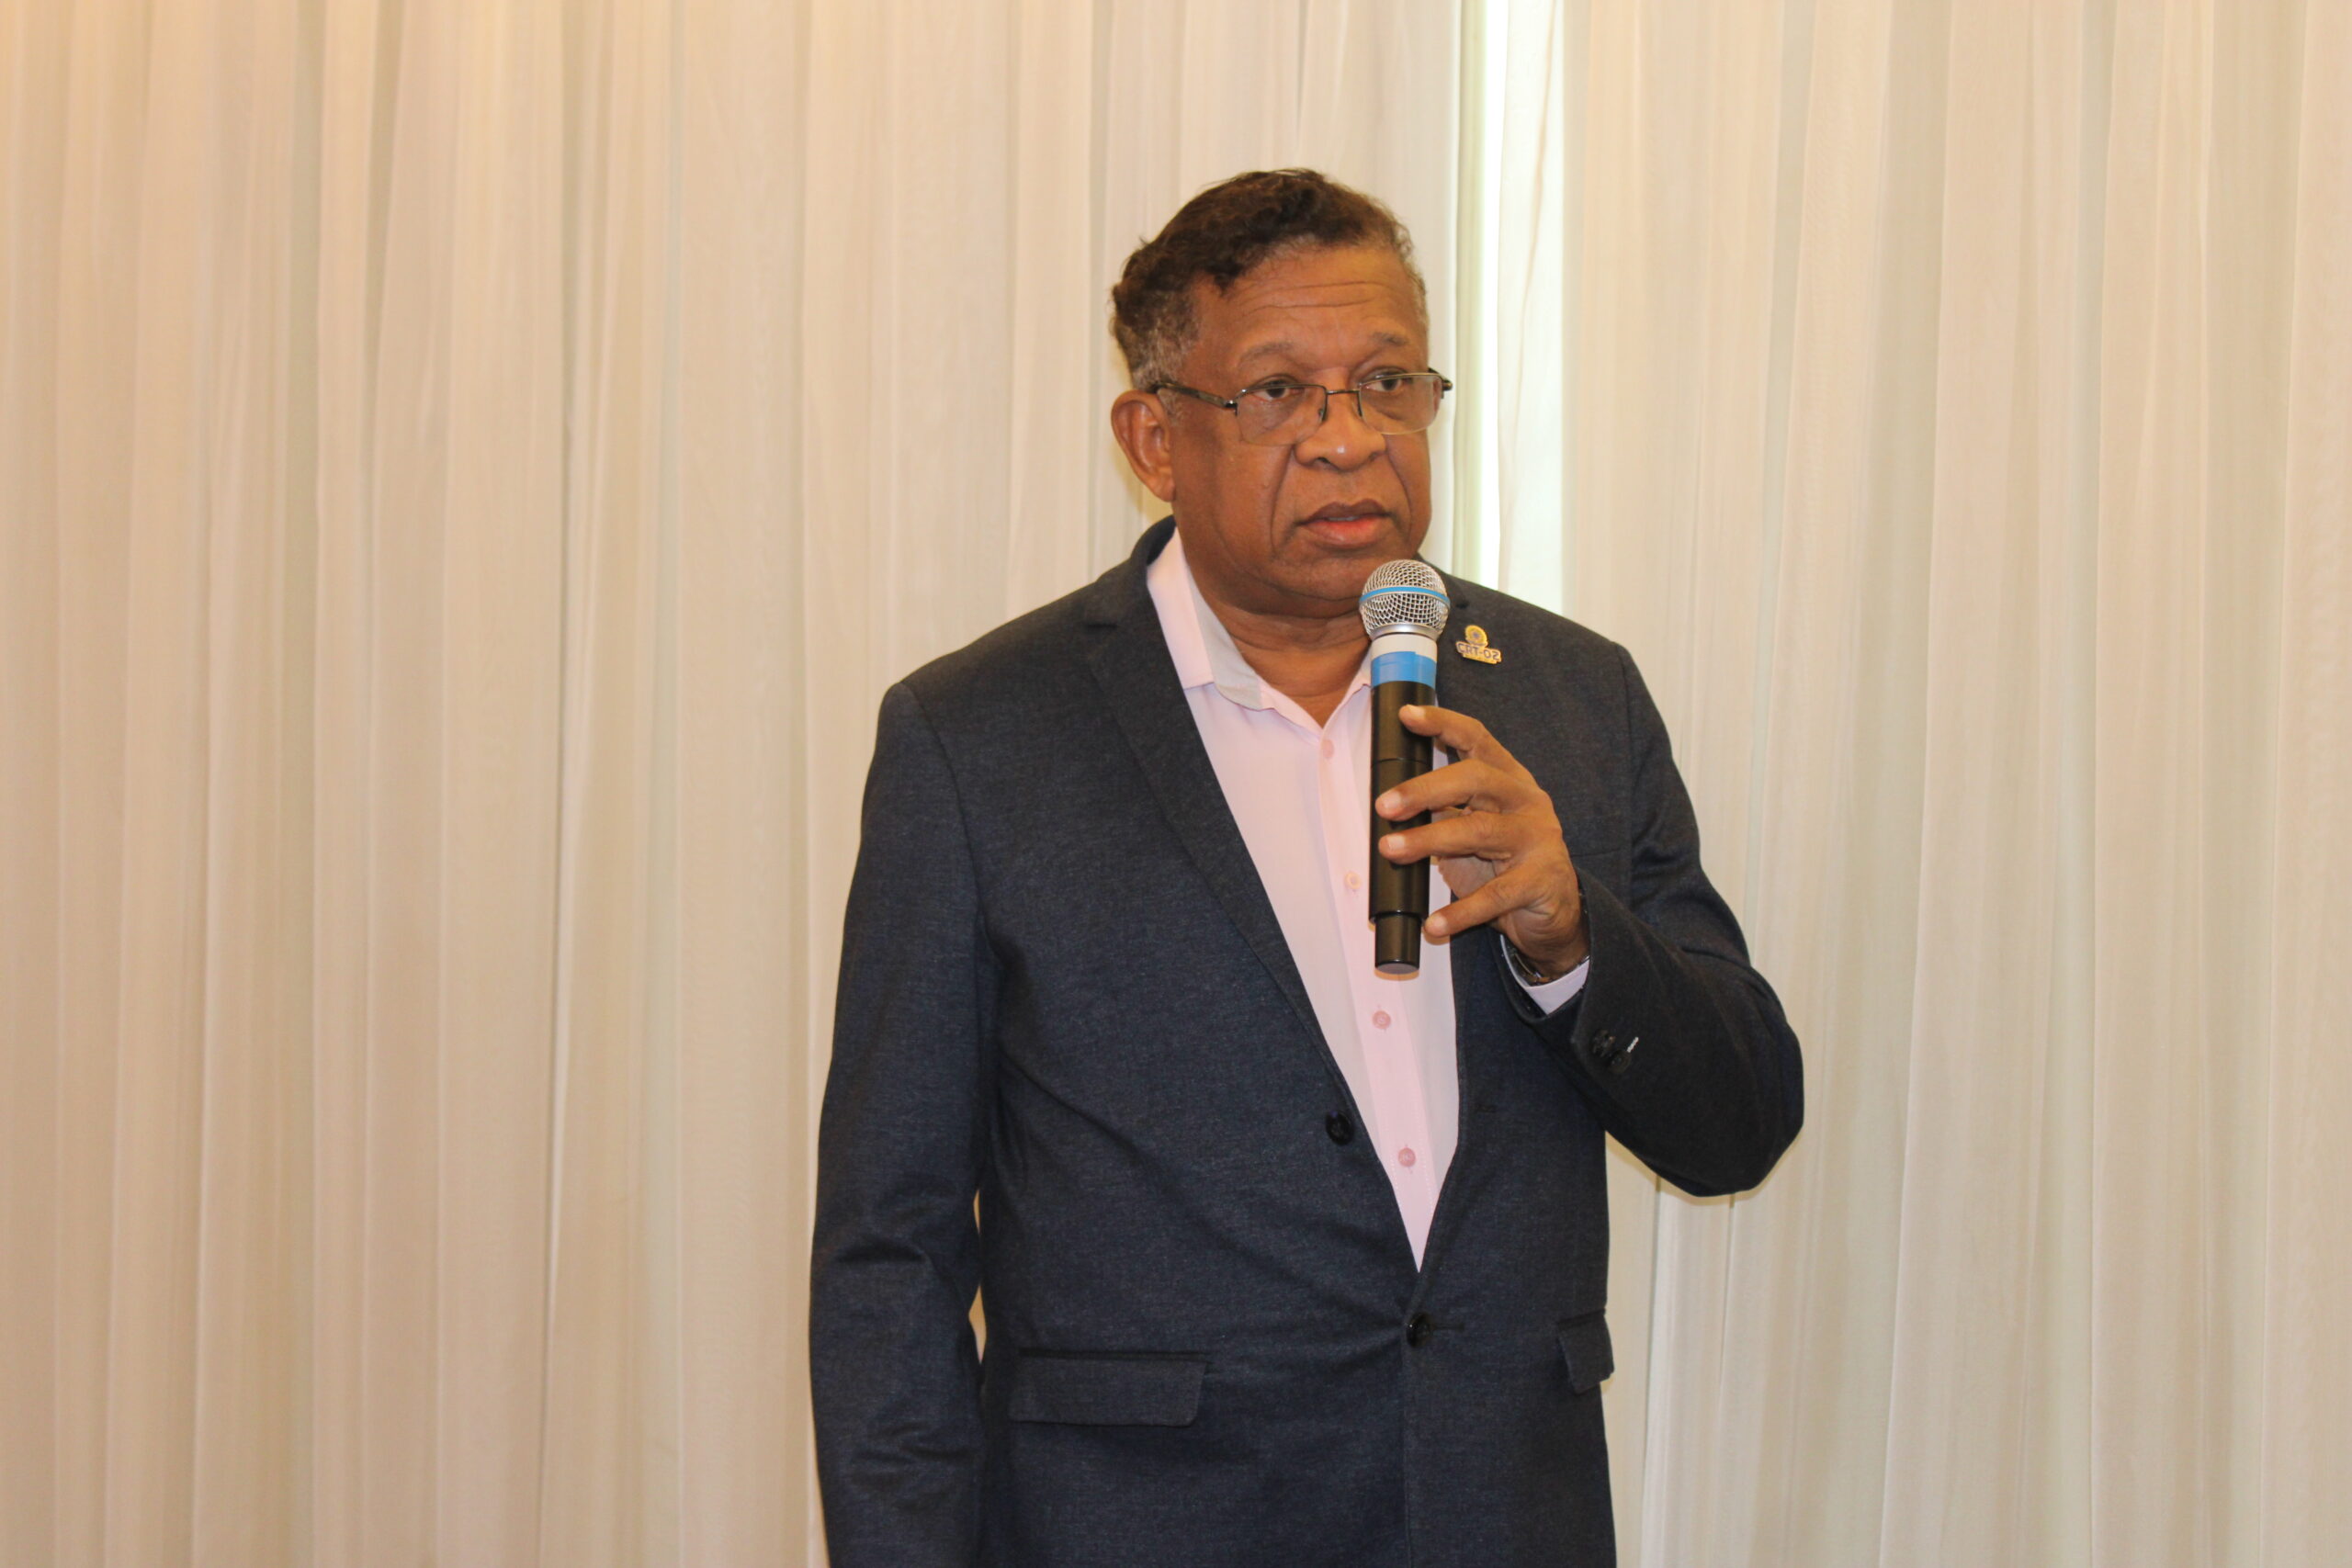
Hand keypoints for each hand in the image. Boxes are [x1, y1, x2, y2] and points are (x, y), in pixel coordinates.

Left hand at [1374, 704, 1589, 975]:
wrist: (1554, 914)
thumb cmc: (1503, 865)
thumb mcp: (1472, 829)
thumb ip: (1443, 808)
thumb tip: (1390, 800)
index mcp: (1508, 780)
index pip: (1477, 740)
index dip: (1443, 724)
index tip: (1406, 716)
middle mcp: (1526, 802)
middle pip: (1476, 780)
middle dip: (1425, 789)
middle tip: (1384, 806)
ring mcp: (1538, 840)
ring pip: (1480, 832)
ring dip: (1430, 840)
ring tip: (1391, 851)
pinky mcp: (1541, 881)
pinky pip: (1495, 895)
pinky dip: (1461, 911)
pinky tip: (1434, 924)